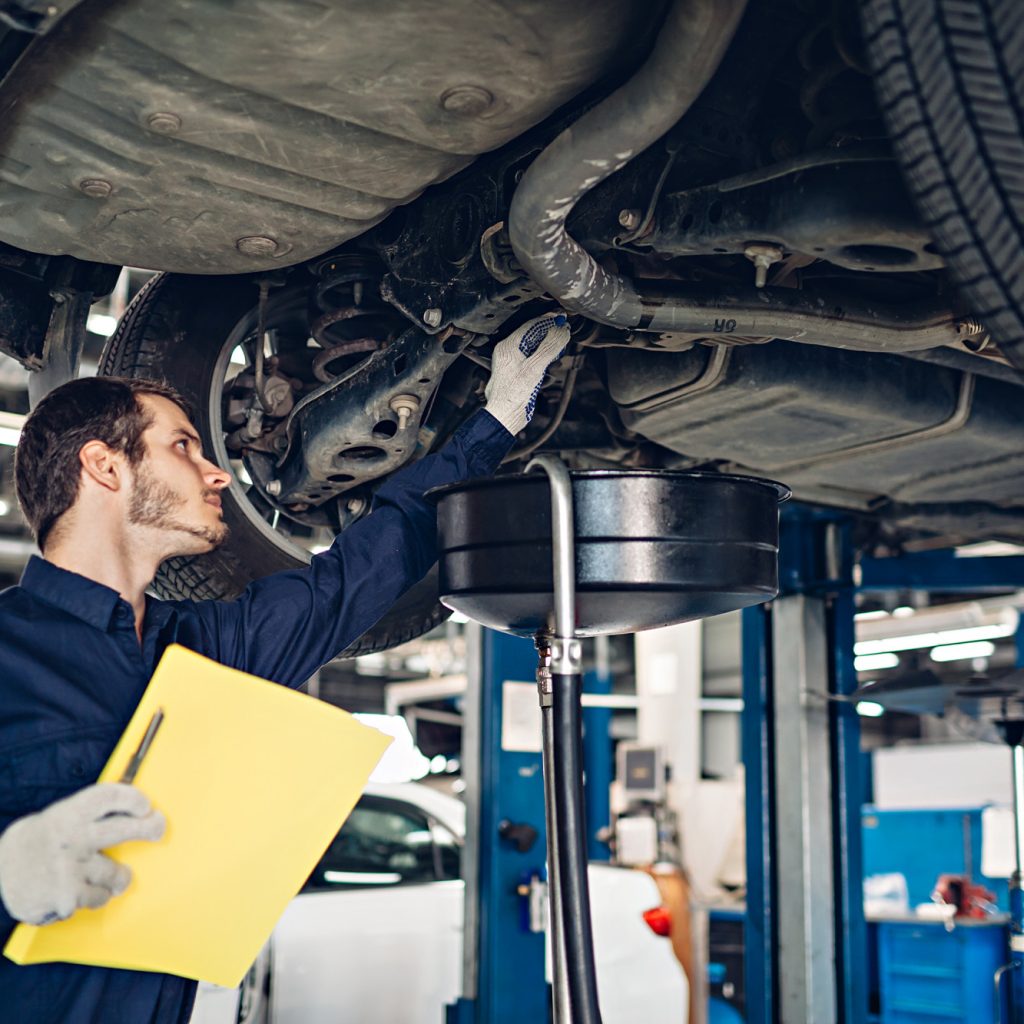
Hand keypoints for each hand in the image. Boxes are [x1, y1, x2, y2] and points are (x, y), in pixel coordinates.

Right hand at [0, 783, 165, 924]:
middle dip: (148, 828)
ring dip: (118, 876)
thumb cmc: (38, 842)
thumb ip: (88, 814)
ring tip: (111, 874)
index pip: (108, 797)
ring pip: (116, 873)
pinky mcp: (68, 898)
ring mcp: (70, 869)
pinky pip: (100, 897)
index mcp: (68, 814)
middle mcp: (72, 839)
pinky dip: (96, 896)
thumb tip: (132, 807)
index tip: (145, 805)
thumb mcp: (58, 817)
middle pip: (123, 829)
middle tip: (157, 828)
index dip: (132, 798)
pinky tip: (82, 890)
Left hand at [484, 313, 570, 435]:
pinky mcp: (519, 374)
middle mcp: (508, 353)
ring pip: (535, 349)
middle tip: (565, 332)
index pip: (530, 325)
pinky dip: (544, 362)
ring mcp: (513, 364)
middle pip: (533, 336)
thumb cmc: (512, 395)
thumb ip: (549, 347)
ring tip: (560, 350)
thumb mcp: (535, 368)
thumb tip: (561, 330)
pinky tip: (551, 368)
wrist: (505, 417)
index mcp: (507, 346)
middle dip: (550, 334)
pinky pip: (534, 362)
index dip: (548, 320)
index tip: (562, 317)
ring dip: (549, 349)